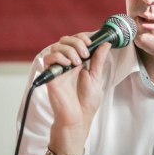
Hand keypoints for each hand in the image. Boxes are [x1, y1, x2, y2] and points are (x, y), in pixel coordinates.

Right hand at [43, 33, 110, 151]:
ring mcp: (58, 68)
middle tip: (85, 55)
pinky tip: (68, 65)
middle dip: (76, 42)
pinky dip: (58, 57)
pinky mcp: (50, 75)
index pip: (75, 41)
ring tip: (77, 63)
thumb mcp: (96, 77)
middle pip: (65, 40)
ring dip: (69, 50)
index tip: (90, 43)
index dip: (82, 38)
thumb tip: (105, 44)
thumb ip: (98, 60)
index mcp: (78, 61)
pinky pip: (48, 58)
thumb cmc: (86, 101)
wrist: (78, 117)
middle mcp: (66, 62)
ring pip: (56, 47)